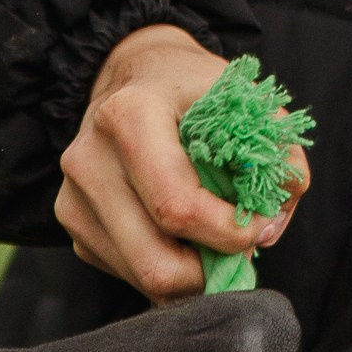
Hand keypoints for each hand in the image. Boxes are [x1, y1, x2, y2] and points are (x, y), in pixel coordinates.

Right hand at [55, 24, 309, 302]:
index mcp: (129, 116)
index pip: (177, 207)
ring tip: (213, 241)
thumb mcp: (249, 101)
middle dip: (211, 272)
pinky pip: (127, 272)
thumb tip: (272, 224)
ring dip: (191, 275)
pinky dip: (165, 266)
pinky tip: (180, 234)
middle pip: (155, 261)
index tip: (261, 224)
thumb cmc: (196, 90)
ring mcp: (72, 195)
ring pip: (141, 277)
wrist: (135, 75)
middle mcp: (89, 159)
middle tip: (240, 250)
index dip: (230, 233)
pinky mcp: (72, 221)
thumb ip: (279, 156)